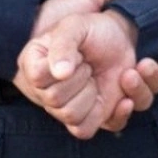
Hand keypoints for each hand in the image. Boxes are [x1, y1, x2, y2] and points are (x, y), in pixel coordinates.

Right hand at [15, 9, 142, 138]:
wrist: (117, 39)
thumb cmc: (91, 31)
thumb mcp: (76, 27)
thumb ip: (63, 45)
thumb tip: (61, 73)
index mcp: (33, 65)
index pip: (38, 77)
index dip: (64, 64)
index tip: (78, 52)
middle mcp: (44, 91)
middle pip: (55, 100)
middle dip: (81, 76)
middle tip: (89, 63)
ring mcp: (65, 107)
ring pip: (71, 116)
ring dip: (93, 93)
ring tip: (99, 75)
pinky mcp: (88, 118)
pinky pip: (86, 130)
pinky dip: (110, 115)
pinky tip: (123, 99)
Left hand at [16, 0, 157, 135]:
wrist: (19, 39)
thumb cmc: (54, 19)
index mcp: (120, 52)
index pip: (157, 64)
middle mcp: (114, 77)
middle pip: (151, 90)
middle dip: (151, 80)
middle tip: (139, 65)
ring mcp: (99, 96)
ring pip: (134, 106)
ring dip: (136, 94)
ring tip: (126, 76)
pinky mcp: (81, 113)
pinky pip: (108, 125)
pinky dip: (117, 117)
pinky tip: (119, 103)